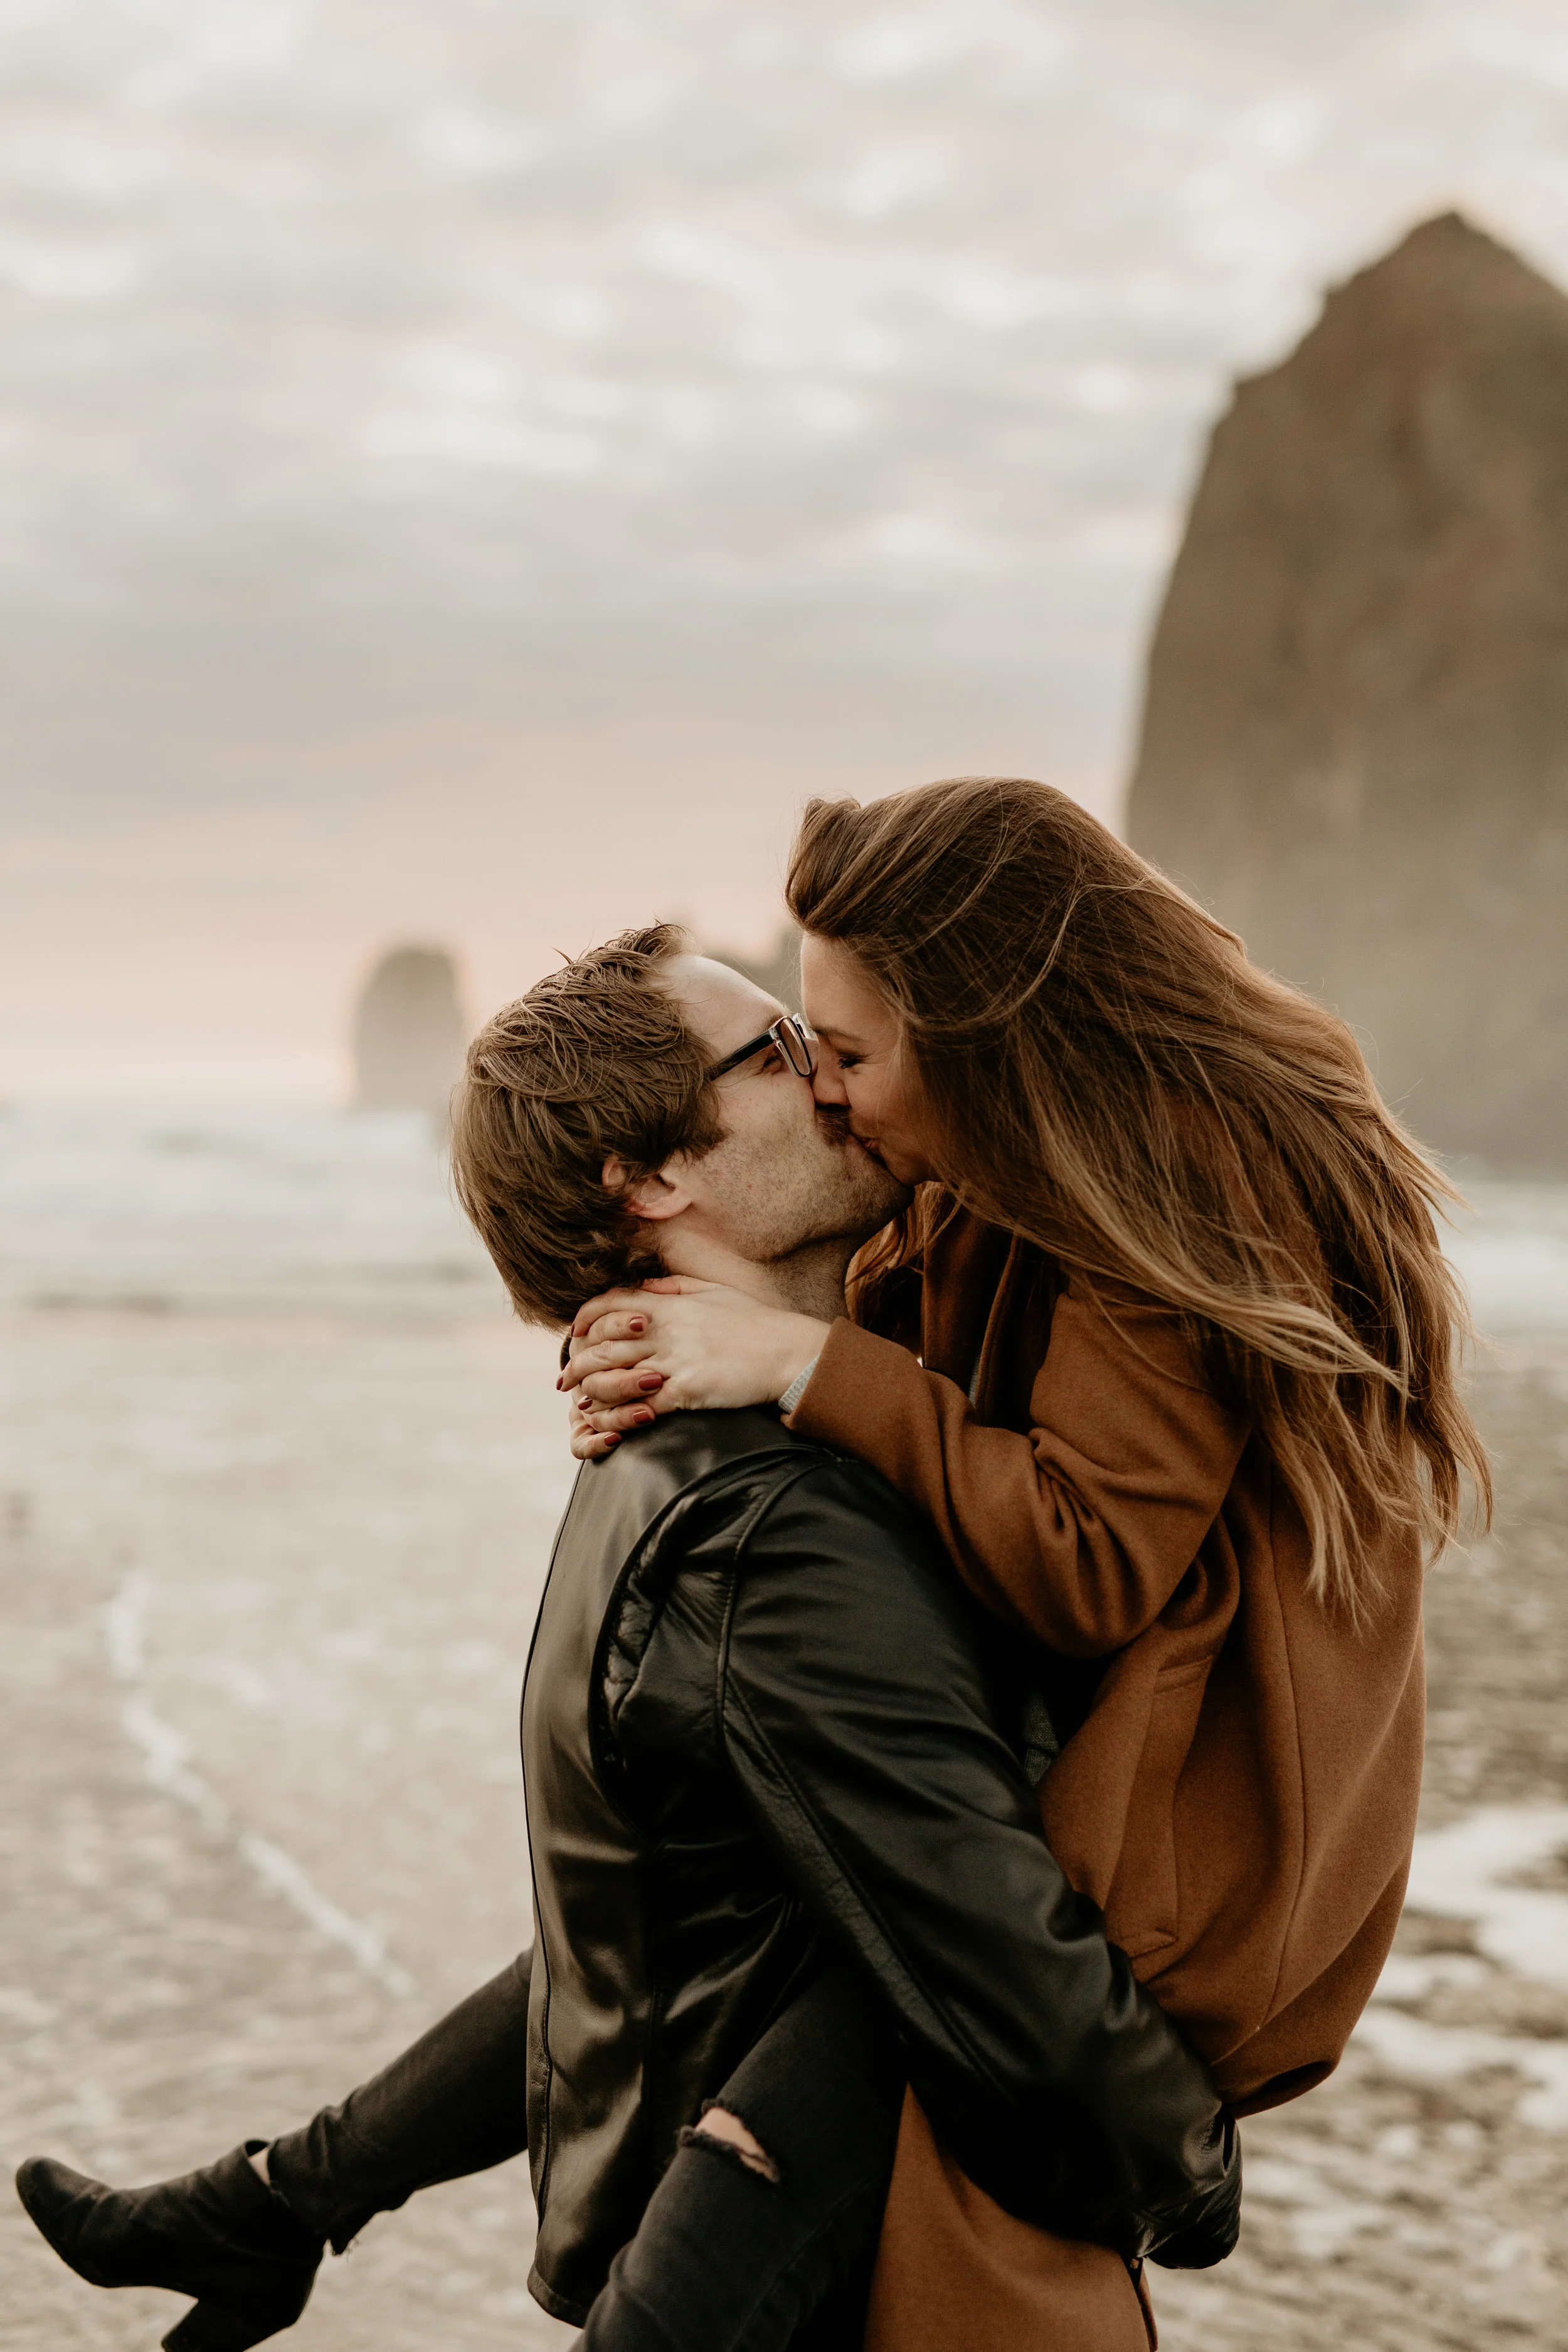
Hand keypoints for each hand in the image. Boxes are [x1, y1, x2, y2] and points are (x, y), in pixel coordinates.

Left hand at [561, 1277, 828, 1442]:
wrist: (788, 1352)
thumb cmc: (755, 1321)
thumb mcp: (713, 1291)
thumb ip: (674, 1286)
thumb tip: (644, 1283)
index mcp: (669, 1304)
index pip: (610, 1303)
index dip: (584, 1319)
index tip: (574, 1334)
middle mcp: (666, 1330)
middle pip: (602, 1343)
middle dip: (577, 1363)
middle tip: (565, 1381)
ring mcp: (676, 1360)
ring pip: (615, 1376)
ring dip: (593, 1391)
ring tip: (583, 1404)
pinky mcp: (688, 1391)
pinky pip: (643, 1405)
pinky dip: (622, 1415)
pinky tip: (613, 1423)